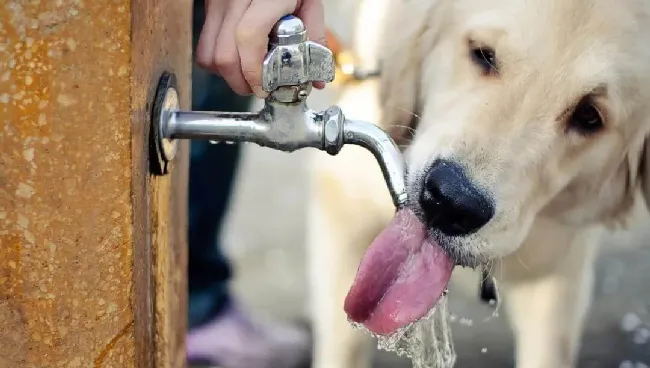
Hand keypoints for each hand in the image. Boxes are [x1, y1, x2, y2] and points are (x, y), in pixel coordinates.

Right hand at [196, 0, 325, 97]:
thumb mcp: (309, 1)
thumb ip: (315, 37)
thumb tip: (316, 80)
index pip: (248, 37)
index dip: (253, 71)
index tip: (264, 87)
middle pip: (224, 55)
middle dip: (241, 82)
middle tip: (258, 88)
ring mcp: (217, 3)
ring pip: (209, 55)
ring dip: (226, 75)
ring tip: (247, 76)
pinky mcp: (208, 8)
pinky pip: (204, 46)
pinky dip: (216, 63)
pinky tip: (236, 61)